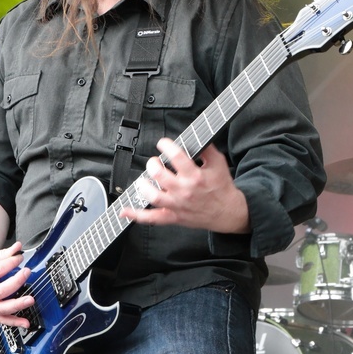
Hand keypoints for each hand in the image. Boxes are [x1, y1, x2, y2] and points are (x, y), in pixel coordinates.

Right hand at [0, 242, 33, 327]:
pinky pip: (1, 319)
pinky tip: (24, 322)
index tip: (19, 257)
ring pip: (1, 309)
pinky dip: (13, 322)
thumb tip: (16, 248)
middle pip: (0, 291)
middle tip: (26, 272)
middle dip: (17, 281)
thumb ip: (0, 254)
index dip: (10, 263)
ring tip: (30, 299)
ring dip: (18, 305)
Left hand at [120, 138, 249, 233]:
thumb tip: (195, 134)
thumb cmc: (222, 187)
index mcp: (195, 176)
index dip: (166, 145)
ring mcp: (177, 205)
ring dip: (143, 185)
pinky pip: (151, 218)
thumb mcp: (219, 163)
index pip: (176, 156)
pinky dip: (136, 215)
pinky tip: (124, 210)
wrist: (228, 213)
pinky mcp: (173, 217)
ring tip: (144, 179)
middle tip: (155, 162)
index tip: (163, 144)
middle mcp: (184, 191)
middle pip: (159, 174)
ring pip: (153, 195)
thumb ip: (207, 148)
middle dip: (153, 164)